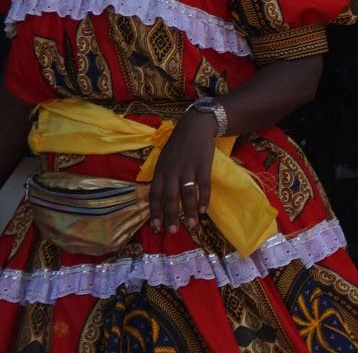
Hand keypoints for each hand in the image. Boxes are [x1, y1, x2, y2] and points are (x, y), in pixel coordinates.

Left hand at [149, 109, 214, 234]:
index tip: (157, 228)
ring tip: (192, 225)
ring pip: (187, 193)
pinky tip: (204, 210)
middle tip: (172, 231)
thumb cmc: (178, 146)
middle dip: (171, 216)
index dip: (155, 212)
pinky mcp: (203, 165)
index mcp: (160, 171)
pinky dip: (204, 198)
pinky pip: (203, 185)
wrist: (195, 126)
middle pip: (170, 197)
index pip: (154, 195)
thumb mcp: (164, 160)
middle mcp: (172, 171)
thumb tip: (152, 200)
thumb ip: (160, 179)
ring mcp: (188, 168)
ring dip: (189, 211)